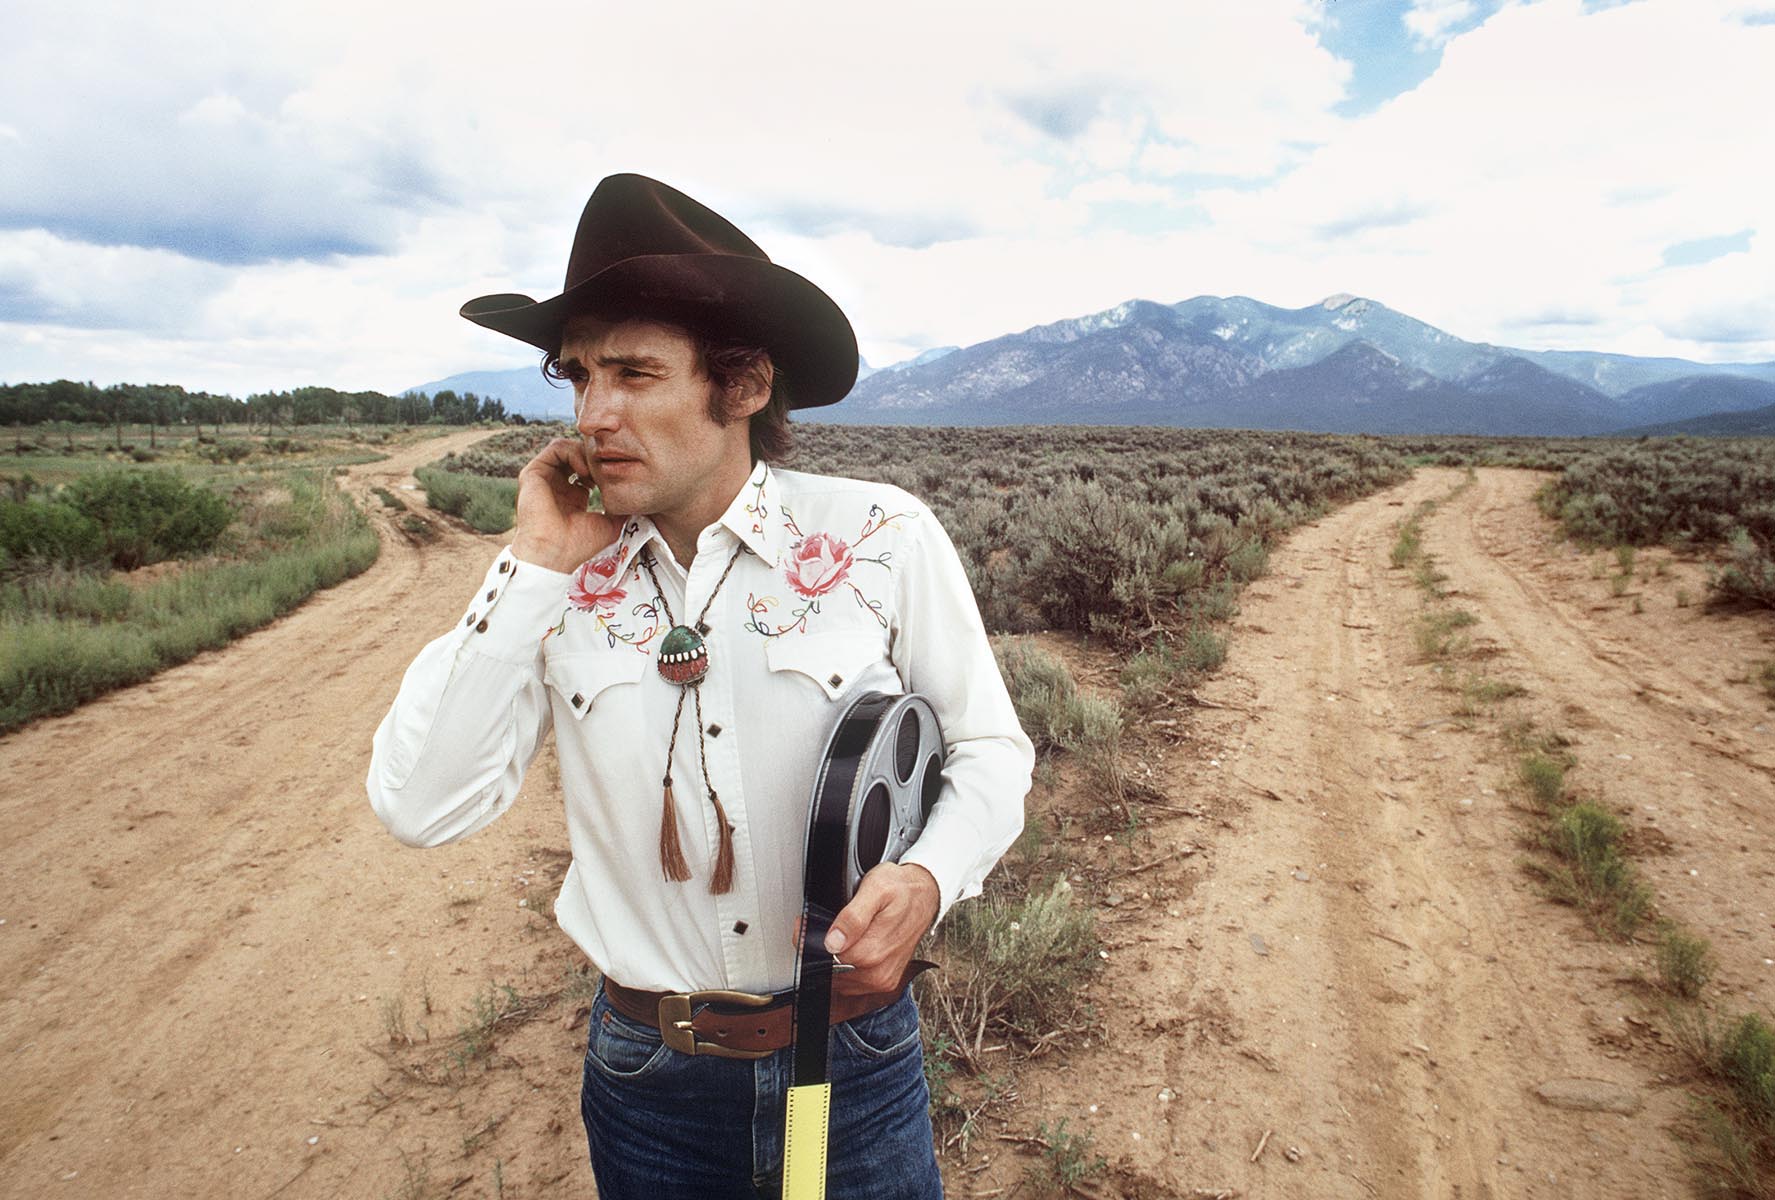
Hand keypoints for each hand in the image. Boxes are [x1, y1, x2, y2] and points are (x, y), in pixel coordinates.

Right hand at [509, 438, 621, 571]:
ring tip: (594, 471)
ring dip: (584, 453)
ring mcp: (544, 479)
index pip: (588, 470)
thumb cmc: (578, 545)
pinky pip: (555, 447)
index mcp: (572, 497)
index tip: (615, 476)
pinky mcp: (533, 473)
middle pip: (578, 456)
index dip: (603, 468)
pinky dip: (572, 451)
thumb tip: (638, 502)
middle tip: (606, 469)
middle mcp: (557, 486)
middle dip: (595, 458)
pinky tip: (583, 469)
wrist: (555, 553)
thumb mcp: (609, 525)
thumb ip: (620, 510)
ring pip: (567, 448)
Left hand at [822, 862, 939, 997]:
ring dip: (834, 960)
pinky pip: (852, 983)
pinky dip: (846, 968)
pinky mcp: (884, 982)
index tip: (807, 925)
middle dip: (822, 951)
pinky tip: (852, 947)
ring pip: (839, 979)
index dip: (813, 941)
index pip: (826, 959)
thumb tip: (834, 942)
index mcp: (874, 952)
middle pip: (831, 971)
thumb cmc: (900, 889)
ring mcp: (882, 980)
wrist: (924, 896)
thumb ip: (853, 917)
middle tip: (826, 926)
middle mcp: (879, 972)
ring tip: (842, 935)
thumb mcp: (876, 889)